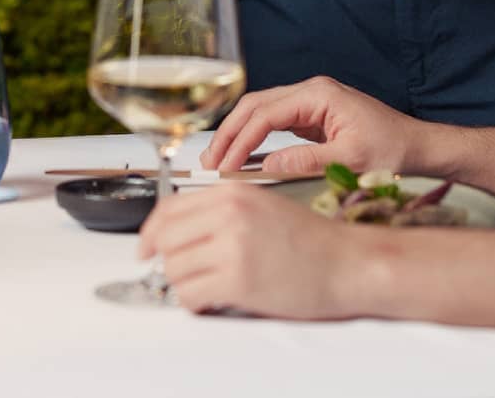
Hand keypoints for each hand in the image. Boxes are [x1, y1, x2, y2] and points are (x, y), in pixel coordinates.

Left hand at [137, 186, 364, 319]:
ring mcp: (232, 246)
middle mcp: (227, 214)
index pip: (168, 208)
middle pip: (165, 238)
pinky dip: (191, 302)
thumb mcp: (260, 205)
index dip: (151, 232)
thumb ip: (219, 211)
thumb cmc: (310, 240)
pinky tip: (206, 302)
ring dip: (180, 283)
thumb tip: (180, 230)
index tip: (146, 247)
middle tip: (174, 275)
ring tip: (199, 288)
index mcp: (229, 193)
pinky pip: (191, 294)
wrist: (348, 263)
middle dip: (164, 260)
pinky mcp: (239, 280)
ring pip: (174, 267)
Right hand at [200, 75, 431, 175]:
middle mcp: (309, 92)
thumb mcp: (350, 160)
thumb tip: (266, 167)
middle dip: (231, 133)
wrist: (420, 147)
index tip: (226, 164)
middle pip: (255, 106)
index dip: (242, 140)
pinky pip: (275, 123)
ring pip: (261, 112)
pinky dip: (256, 138)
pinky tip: (245, 155)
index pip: (265, 114)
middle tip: (211, 161)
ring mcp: (310, 102)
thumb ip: (306, 161)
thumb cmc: (393, 150)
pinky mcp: (312, 116)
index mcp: (317, 94)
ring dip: (240, 134)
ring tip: (220, 159)